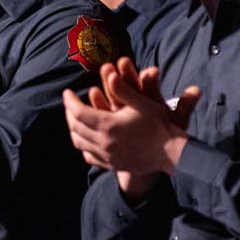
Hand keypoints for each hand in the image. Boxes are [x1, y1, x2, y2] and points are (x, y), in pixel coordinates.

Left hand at [65, 59, 201, 201]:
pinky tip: (87, 138)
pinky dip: (83, 145)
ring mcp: (107, 157)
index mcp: (109, 125)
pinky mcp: (112, 165)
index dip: (70, 100)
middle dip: (69, 112)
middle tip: (70, 102)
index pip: (78, 112)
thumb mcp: (142, 103)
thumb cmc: (159, 124)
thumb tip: (110, 74)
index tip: (67, 91)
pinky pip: (89, 156)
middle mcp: (104, 143)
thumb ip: (123, 89)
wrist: (173, 153)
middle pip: (75, 127)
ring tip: (75, 118)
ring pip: (79, 143)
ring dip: (74, 129)